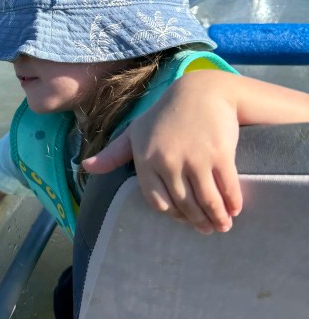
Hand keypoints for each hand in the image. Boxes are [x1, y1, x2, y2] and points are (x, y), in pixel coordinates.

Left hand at [82, 74, 242, 234]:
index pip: (158, 202)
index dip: (174, 214)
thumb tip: (84, 167)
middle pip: (184, 205)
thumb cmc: (165, 114)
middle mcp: (167, 162)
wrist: (202, 90)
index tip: (185, 219)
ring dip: (217, 218)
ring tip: (223, 225)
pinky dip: (232, 203)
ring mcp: (194, 159)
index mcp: (145, 160)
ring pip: (206, 202)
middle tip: (208, 229)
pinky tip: (235, 209)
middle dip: (198, 221)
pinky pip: (226, 189)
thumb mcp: (135, 131)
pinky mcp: (219, 155)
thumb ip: (114, 153)